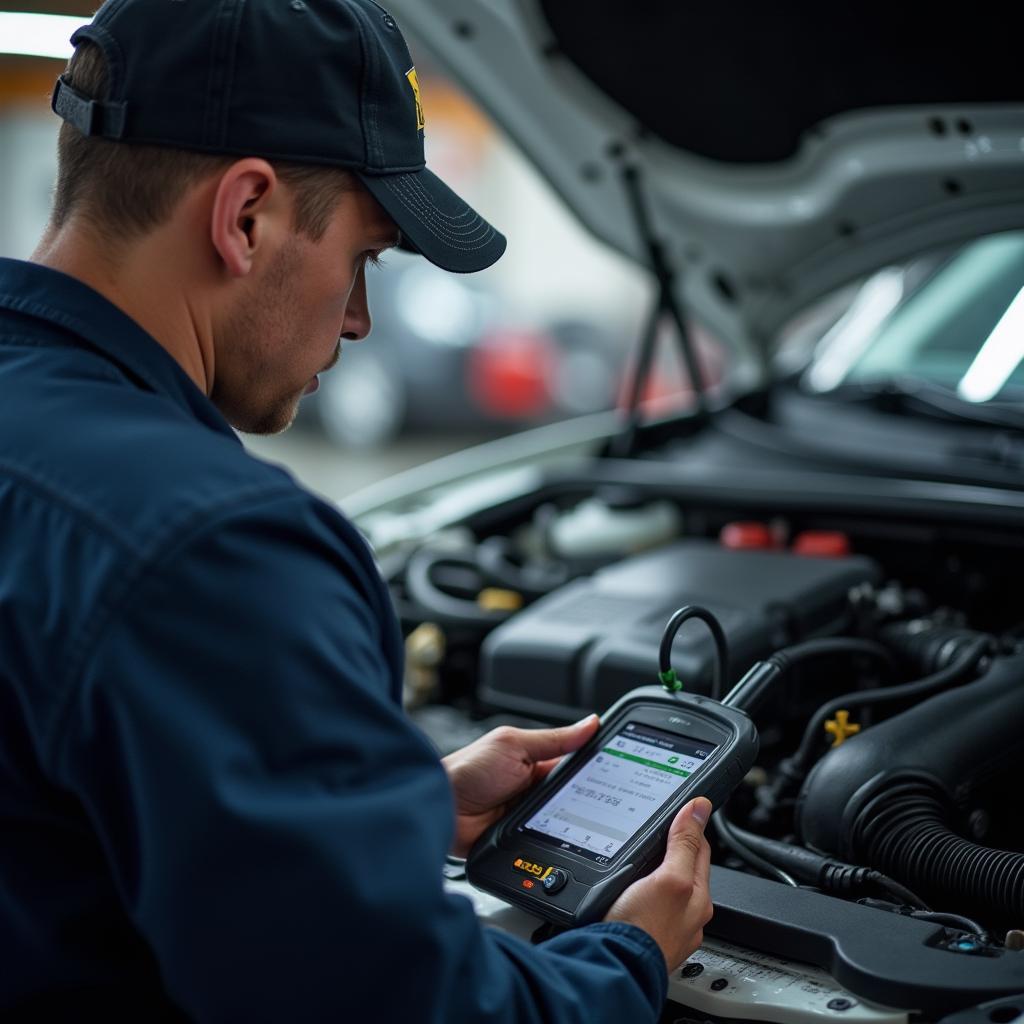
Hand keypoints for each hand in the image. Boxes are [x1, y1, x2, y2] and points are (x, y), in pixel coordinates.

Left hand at [442, 715, 599, 856]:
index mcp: (536, 762)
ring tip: (588, 827)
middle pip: (576, 798)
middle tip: (608, 807)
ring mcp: (529, 816)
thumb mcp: (514, 745)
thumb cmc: (468, 769)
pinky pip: (547, 843)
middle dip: (589, 802)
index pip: (577, 766)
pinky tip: (566, 845)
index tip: (621, 773)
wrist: (438, 807)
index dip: (597, 770)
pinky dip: (555, 844)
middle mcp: (535, 789)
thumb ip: (554, 739)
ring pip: (566, 824)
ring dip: (573, 825)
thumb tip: (591, 723)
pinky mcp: (521, 839)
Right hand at [604, 797, 713, 970]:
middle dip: (672, 847)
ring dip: (654, 869)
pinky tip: (627, 888)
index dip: (689, 825)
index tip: (680, 807)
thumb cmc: (644, 931)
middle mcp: (685, 914)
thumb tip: (699, 808)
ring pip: (662, 886)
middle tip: (658, 826)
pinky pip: (645, 902)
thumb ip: (684, 845)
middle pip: (682, 867)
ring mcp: (663, 925)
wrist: (613, 968)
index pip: (700, 848)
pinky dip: (639, 889)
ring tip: (640, 854)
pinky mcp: (642, 933)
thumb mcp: (669, 878)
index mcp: (698, 897)